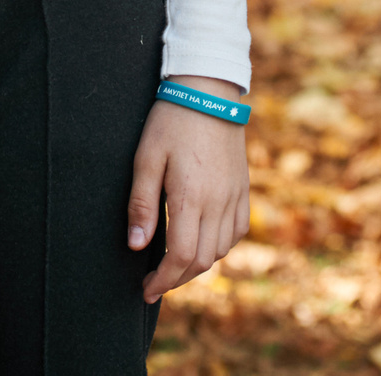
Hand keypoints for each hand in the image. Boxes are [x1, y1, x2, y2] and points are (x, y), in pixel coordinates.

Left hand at [126, 76, 252, 301]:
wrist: (209, 91)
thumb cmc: (171, 122)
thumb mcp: (146, 159)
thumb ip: (141, 204)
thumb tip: (137, 246)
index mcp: (191, 197)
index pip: (180, 257)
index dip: (163, 280)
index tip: (146, 289)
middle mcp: (218, 203)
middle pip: (201, 261)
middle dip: (177, 279)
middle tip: (155, 282)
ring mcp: (234, 196)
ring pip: (221, 250)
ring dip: (197, 265)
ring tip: (174, 265)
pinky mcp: (243, 189)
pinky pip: (237, 232)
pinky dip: (220, 247)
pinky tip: (203, 243)